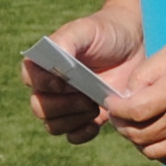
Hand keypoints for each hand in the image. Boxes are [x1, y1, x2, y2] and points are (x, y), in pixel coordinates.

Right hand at [24, 7, 143, 144]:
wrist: (136, 45)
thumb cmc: (106, 32)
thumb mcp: (86, 29)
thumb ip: (66, 40)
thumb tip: (54, 59)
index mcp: (46, 62)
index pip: (28, 76)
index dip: (41, 83)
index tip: (62, 83)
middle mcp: (51, 85)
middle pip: (39, 107)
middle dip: (61, 107)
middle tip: (87, 100)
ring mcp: (68, 104)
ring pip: (52, 125)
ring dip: (71, 121)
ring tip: (94, 108)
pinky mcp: (86, 117)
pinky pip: (72, 136)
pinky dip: (81, 134)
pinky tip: (96, 124)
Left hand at [97, 32, 165, 164]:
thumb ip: (146, 72)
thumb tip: (127, 94)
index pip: (133, 112)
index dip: (116, 110)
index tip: (112, 103)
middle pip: (139, 136)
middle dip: (123, 126)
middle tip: (120, 116)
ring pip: (153, 152)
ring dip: (138, 142)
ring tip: (137, 127)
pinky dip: (159, 151)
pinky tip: (157, 136)